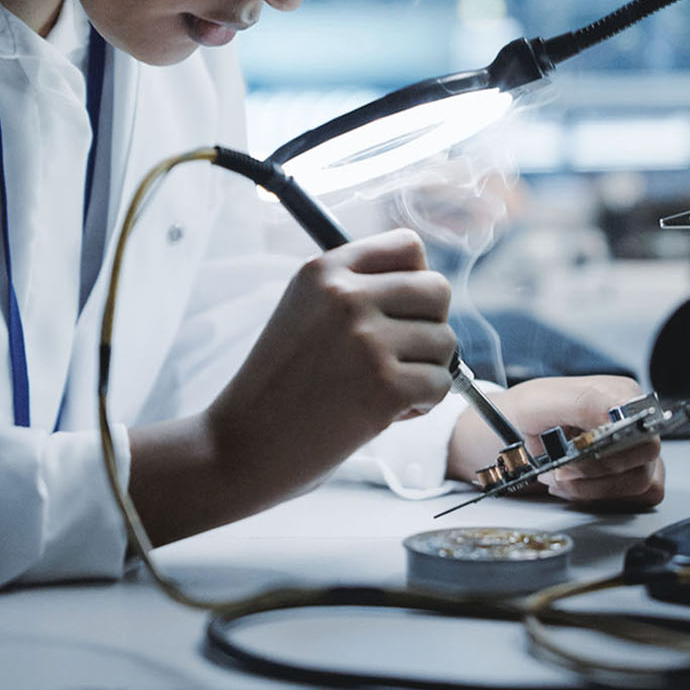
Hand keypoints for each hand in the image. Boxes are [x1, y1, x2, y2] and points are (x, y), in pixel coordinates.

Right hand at [206, 229, 455, 507]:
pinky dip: (422, 404)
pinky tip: (384, 412)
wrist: (243, 444)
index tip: (401, 310)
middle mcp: (345, 295)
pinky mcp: (383, 386)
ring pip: (445, 342)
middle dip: (429, 326)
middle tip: (399, 355)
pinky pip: (441, 384)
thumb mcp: (303, 309)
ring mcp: (365, 339)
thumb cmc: (280, 383)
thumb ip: (355, 287)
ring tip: (382, 388)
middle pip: (436, 289)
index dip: (416, 279)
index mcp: (324, 269)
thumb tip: (428, 288)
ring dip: (425, 370)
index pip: (408, 246)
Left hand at [446, 375, 665, 508]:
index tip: (579, 451)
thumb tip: (615, 412)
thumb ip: (579, 402)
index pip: (641, 420)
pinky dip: (602, 498)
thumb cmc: (517, 418)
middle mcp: (632, 420)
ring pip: (641, 480)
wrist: (501, 442)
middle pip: (645, 453)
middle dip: (597, 467)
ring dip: (594, 486)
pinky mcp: (633, 477)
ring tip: (561, 476)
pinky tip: (575, 486)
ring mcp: (636, 450)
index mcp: (616, 392)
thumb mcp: (537, 403)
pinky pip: (638, 498)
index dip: (615, 440)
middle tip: (562, 467)